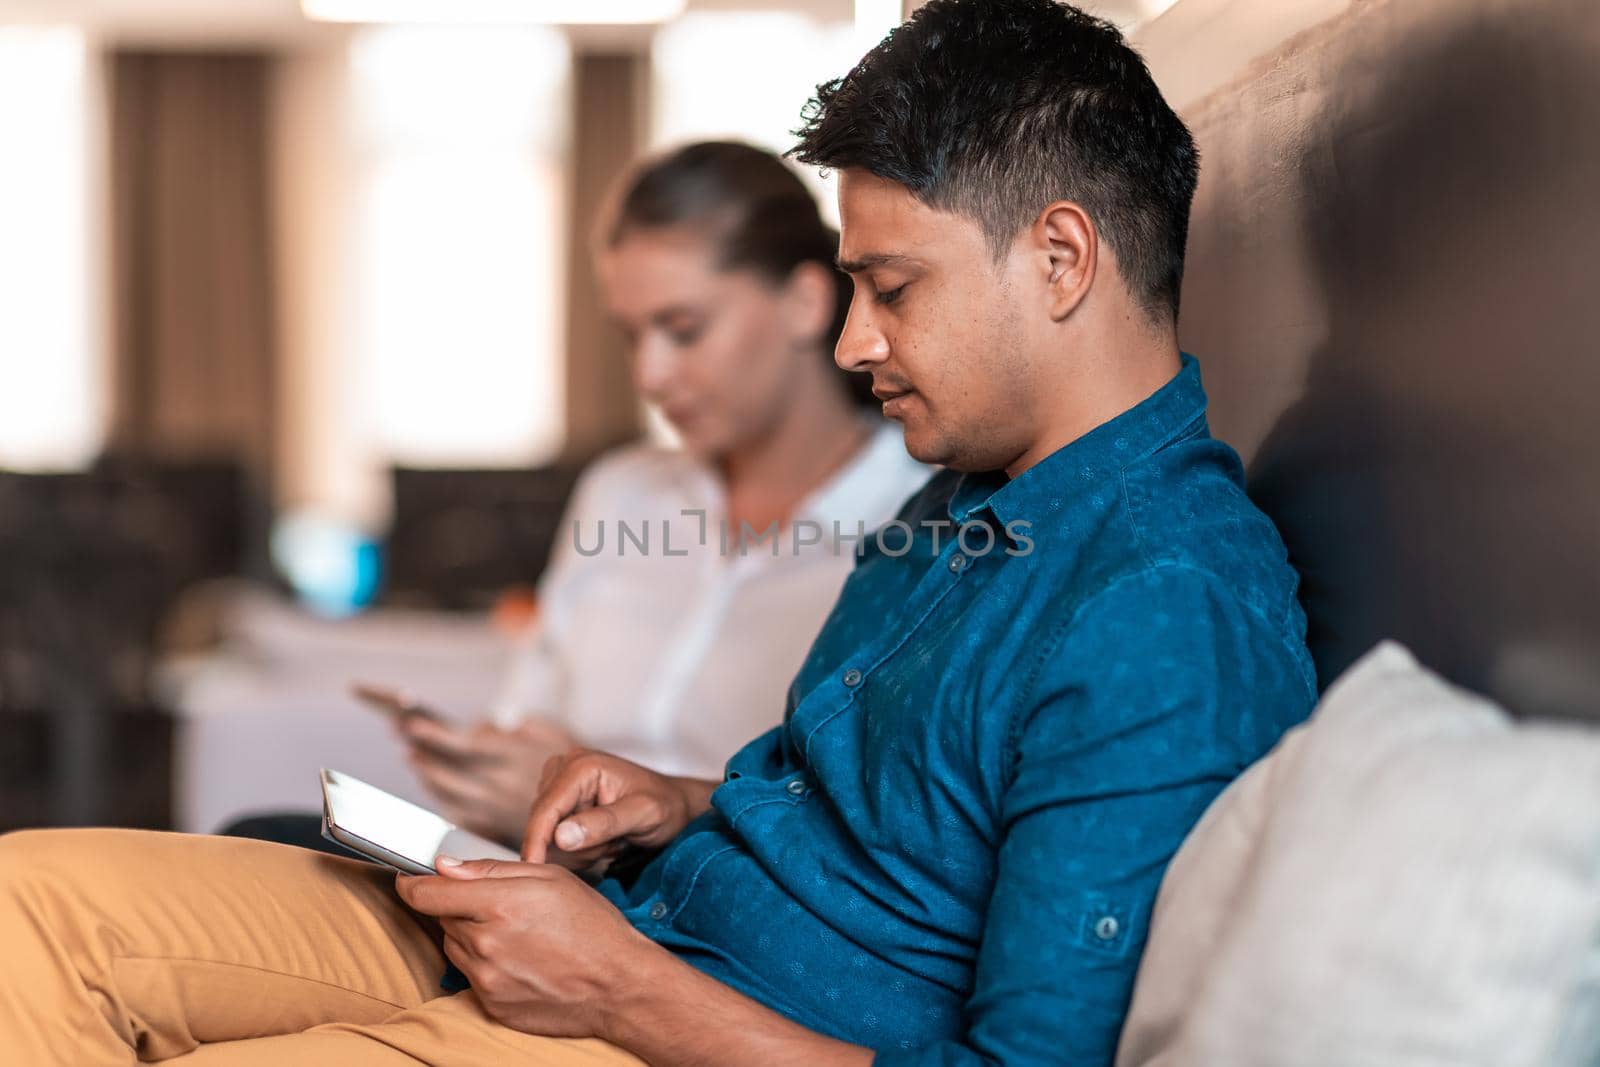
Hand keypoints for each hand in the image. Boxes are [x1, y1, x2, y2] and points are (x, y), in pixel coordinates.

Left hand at [394, 857, 659, 1038]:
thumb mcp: (549, 878)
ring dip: (472, 935)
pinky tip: (520, 959)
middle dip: (459, 907)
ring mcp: (486, 981)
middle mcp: (485, 946)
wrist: (618, 985)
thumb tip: (445, 866)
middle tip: (499, 905)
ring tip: (516, 933)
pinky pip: (471, 976)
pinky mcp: (491, 1006)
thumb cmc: (592, 926)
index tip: (409, 878)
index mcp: (498, 906)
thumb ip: (489, 871)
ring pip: (455, 946)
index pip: (426, 894)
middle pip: (442, 919)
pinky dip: (486, 964)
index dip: (412, 883)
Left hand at [402, 716, 574, 846]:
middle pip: (449, 772)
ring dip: (429, 774)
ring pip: (451, 795)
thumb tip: (491, 724)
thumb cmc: (577, 763)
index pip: (465, 746)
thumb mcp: (554, 731)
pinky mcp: (499, 826)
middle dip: (424, 752)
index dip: (436, 735)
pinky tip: (436, 784)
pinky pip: (462, 814)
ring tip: (413, 755)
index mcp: (514, 759)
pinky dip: (445, 797)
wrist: (600, 808)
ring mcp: (498, 809)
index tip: (412, 723)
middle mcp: (502, 786)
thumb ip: (521, 725)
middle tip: (400, 731)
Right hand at [522, 750, 716, 870]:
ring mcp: (560, 780)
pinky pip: (555, 833)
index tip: (532, 870)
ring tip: (613, 840)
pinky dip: (579, 845)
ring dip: (580, 847)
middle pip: (543, 821)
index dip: (536, 841)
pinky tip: (604, 839)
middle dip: (575, 845)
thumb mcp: (643, 816)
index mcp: (582, 765)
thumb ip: (604, 824)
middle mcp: (565, 766)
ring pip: (549, 831)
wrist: (675, 804)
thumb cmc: (666, 807)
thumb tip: (560, 836)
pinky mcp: (561, 796)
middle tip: (614, 845)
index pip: (546, 809)